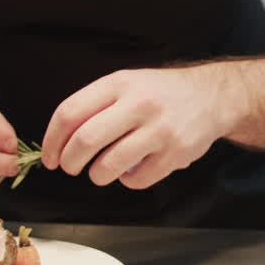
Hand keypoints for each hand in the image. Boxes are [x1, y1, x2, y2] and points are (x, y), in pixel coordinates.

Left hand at [41, 66, 233, 189]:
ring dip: (97, 175)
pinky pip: (137, 179)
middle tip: (70, 167)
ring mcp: (160, 129)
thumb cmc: (162, 93)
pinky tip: (132, 170)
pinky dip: (127, 181)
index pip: (70, 113)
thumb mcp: (128, 83)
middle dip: (69, 162)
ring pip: (109, 165)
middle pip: (85, 141)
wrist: (213, 96)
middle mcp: (139, 104)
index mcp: (120, 83)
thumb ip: (96, 104)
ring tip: (100, 172)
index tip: (50, 157)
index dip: (52, 141)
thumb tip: (60, 140)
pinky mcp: (176, 152)